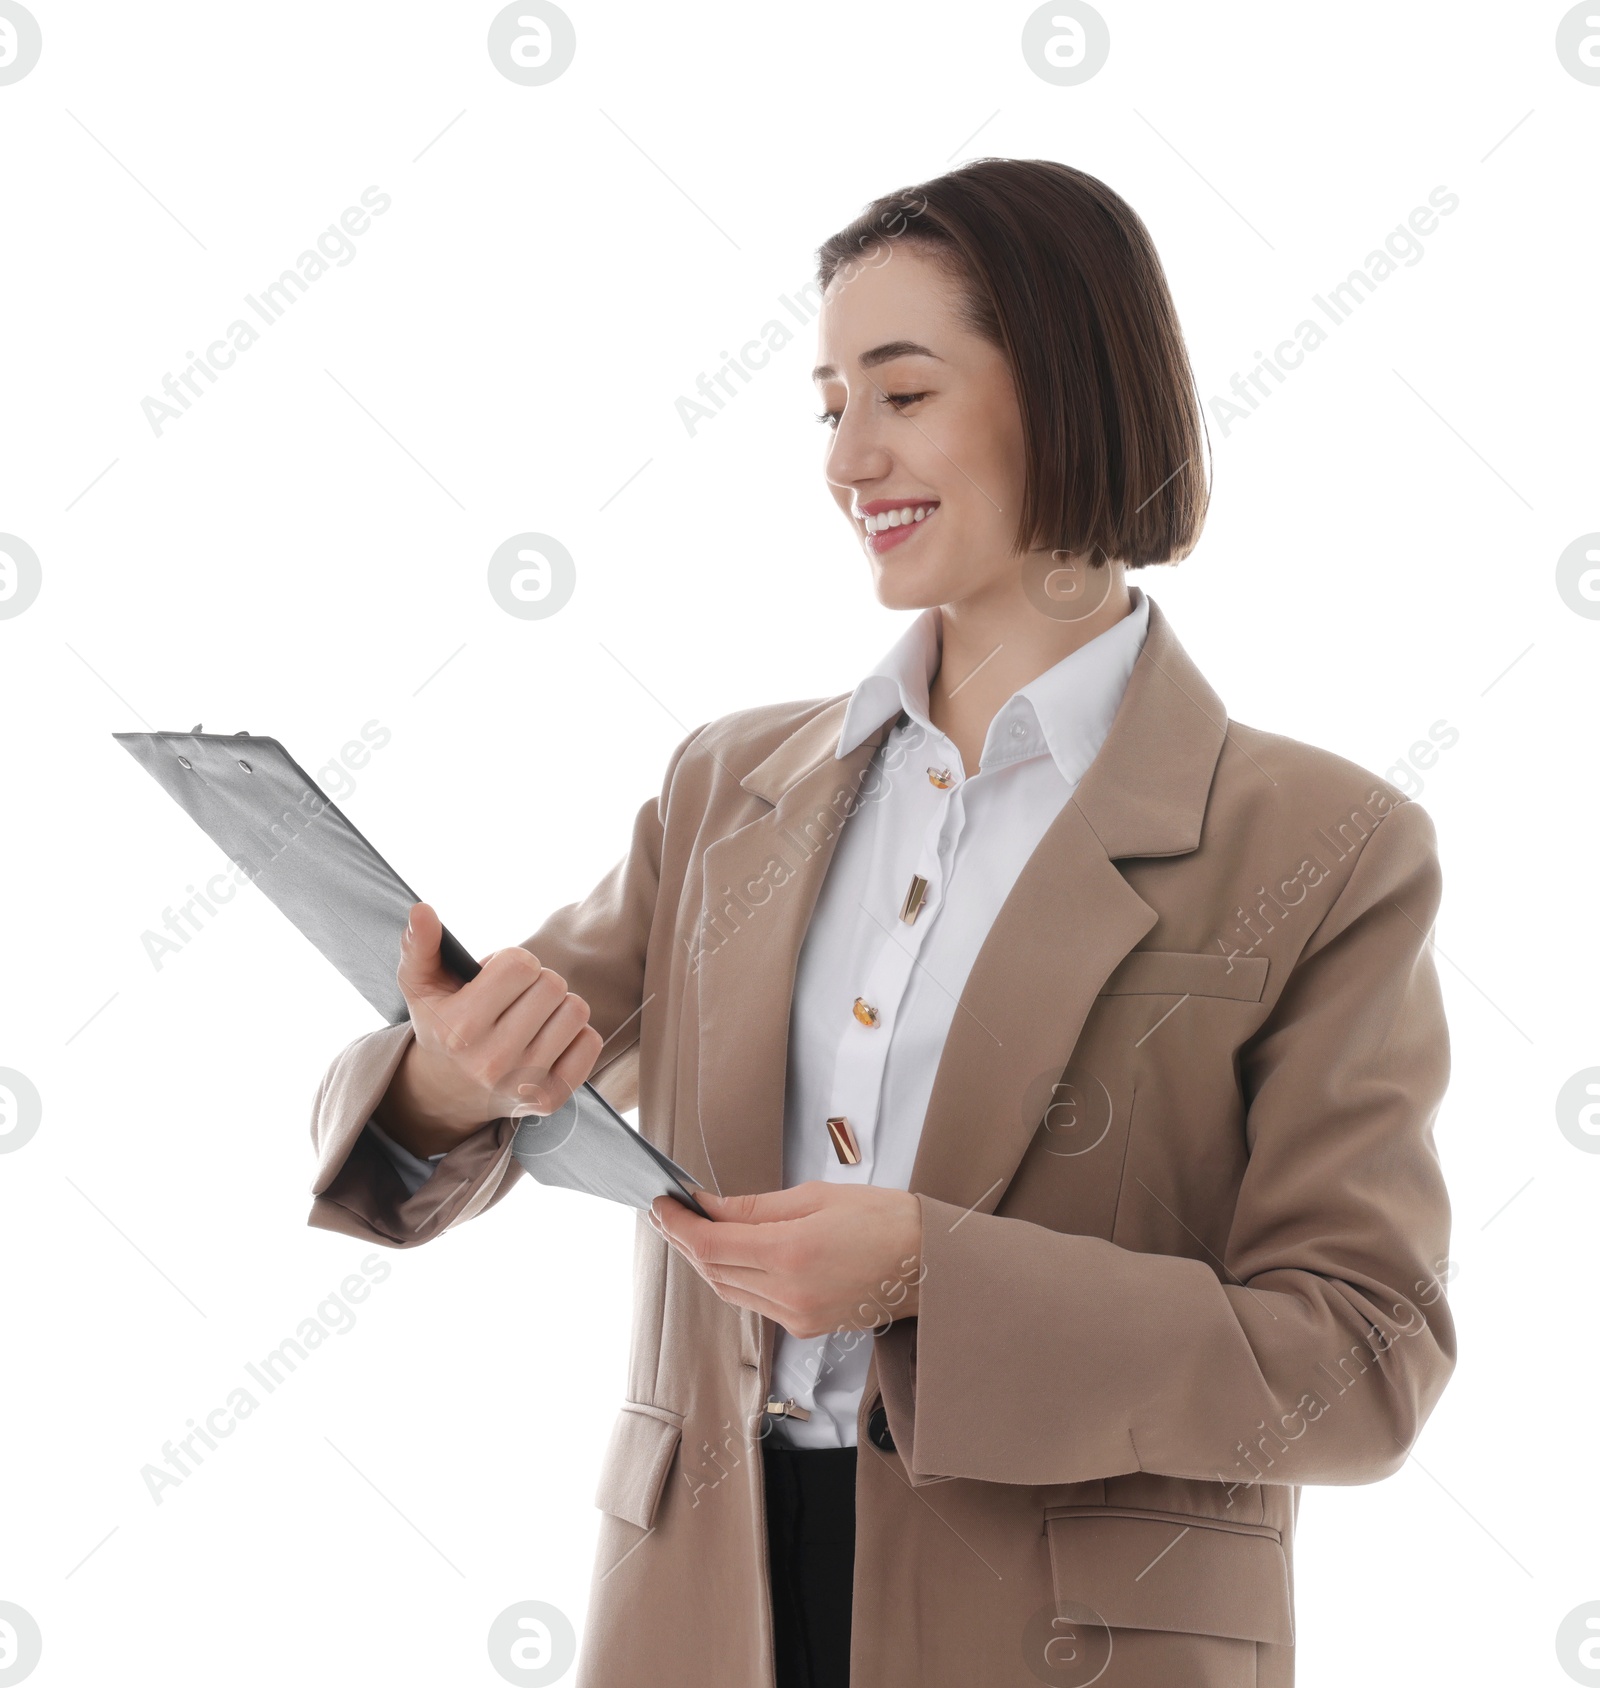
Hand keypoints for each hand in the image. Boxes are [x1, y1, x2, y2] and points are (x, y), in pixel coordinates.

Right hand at [376, 902, 602, 1157]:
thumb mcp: (420, 985)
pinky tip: (548, 1039)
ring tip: (532, 1016)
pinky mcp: (551, 1098)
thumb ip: (420, 945)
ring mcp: (524, 1083)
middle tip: (516, 997)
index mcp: (460, 1028)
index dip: (513, 962)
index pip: (521, 964)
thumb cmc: (442, 1023)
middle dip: (536, 981)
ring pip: (576, 1010)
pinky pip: (590, 1042)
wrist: (448, 1091)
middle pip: (552, 985)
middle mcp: (492, 1060)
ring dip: (558, 1006)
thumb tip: (422, 910)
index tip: (497, 978)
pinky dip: (575, 1034)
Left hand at [649, 1182, 924, 1339]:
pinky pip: (754, 1302)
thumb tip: (709, 1206)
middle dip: (685, 1240)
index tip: (661, 1204)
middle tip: (669, 1212)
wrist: (931, 1264)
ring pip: (729, 1290)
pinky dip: (734, 1277)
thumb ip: (756, 1206)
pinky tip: (731, 1254)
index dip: (678, 1225)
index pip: (710, 1244)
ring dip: (705, 1261)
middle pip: (713, 1270)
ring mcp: (796, 1316)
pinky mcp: (805, 1327)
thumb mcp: (816, 1195)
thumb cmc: (884, 1220)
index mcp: (791, 1252)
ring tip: (692, 1229)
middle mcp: (789, 1293)